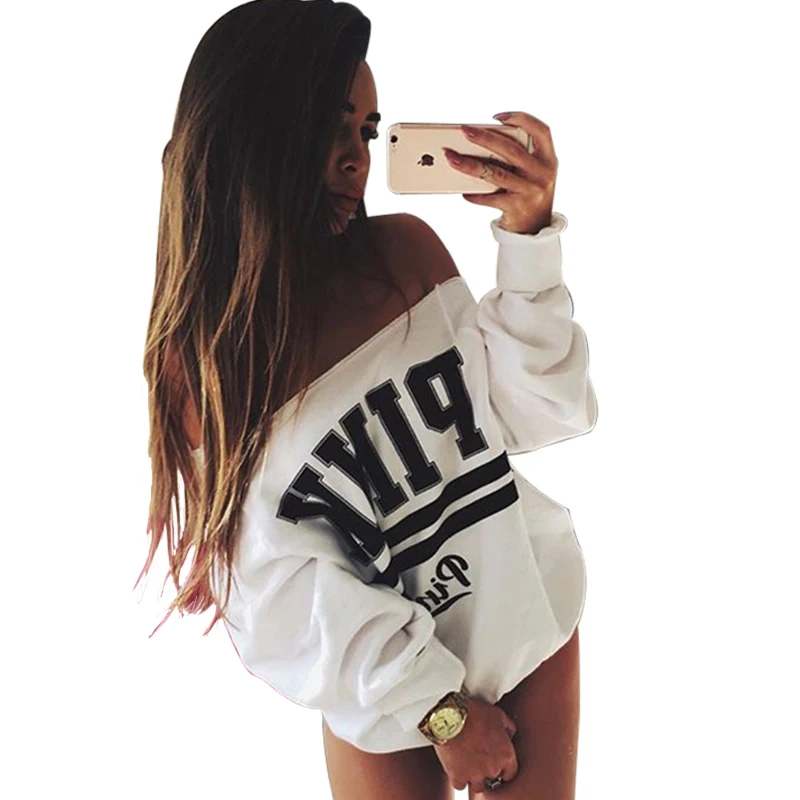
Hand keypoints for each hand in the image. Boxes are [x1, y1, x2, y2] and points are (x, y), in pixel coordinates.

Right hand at [431, 694, 518, 794]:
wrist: (450, 715)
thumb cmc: (475, 712)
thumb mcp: (498, 714)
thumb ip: (508, 728)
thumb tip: (510, 735)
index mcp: (506, 755)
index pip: (510, 773)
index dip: (503, 768)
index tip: (495, 762)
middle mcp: (493, 768)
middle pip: (493, 779)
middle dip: (487, 769)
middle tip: (478, 757)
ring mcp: (475, 774)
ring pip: (477, 786)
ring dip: (473, 777)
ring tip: (467, 764)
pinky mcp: (458, 776)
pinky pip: (460, 785)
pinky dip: (458, 778)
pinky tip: (456, 767)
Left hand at [443, 111, 557, 234]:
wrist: (535, 228)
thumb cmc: (528, 192)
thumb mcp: (534, 172)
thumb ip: (519, 156)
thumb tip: (480, 140)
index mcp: (548, 159)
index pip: (541, 131)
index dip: (522, 119)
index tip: (499, 117)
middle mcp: (542, 174)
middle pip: (511, 150)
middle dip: (485, 138)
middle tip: (465, 130)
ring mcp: (530, 191)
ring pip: (496, 174)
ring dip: (471, 165)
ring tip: (452, 158)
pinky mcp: (516, 208)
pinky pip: (491, 198)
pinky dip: (475, 195)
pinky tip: (463, 191)